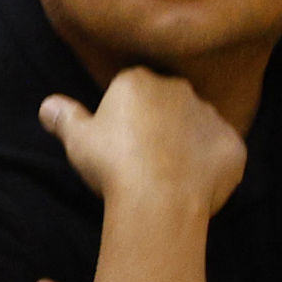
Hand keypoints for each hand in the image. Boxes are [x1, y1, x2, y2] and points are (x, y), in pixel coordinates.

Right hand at [40, 67, 245, 220]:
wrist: (159, 200)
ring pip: (196, 123)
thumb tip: (47, 105)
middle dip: (159, 120)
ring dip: (186, 139)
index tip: (118, 136)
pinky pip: (221, 150)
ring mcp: (211, 117)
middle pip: (167, 100)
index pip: (131, 86)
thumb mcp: (76, 139)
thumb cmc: (113, 163)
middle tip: (142, 153)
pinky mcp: (234, 146)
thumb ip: (63, 116)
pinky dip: (210, 162)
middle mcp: (178, 89)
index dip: (124, 111)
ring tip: (169, 171)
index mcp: (139, 81)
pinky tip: (194, 182)